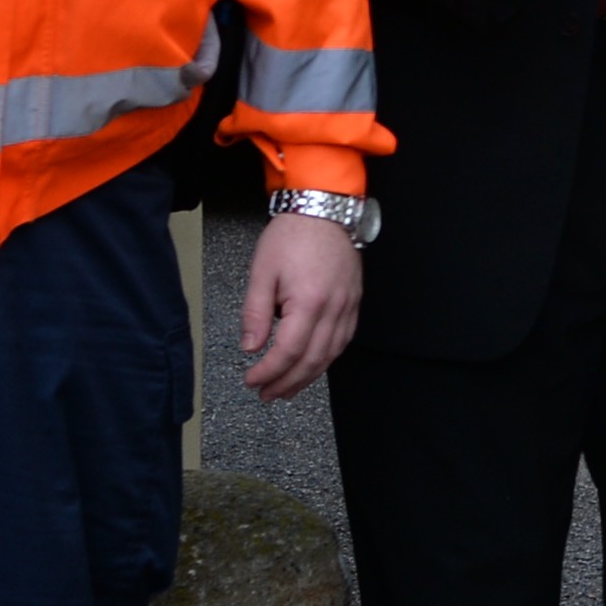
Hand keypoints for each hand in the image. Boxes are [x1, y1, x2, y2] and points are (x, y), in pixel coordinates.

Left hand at [239, 205, 364, 400]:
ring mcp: (348, 307)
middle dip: (287, 383)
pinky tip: (312, 365)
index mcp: (309, 301)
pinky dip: (326, 359)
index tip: (252, 380)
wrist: (324, 210)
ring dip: (307, 377)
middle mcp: (334, 308)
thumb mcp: (262, 272)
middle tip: (266, 394)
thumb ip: (255, 313)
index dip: (269, 372)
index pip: (289, 351)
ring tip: (286, 389)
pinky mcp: (354, 303)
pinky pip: (343, 341)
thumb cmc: (293, 236)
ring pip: (330, 355)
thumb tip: (251, 347)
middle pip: (312, 360)